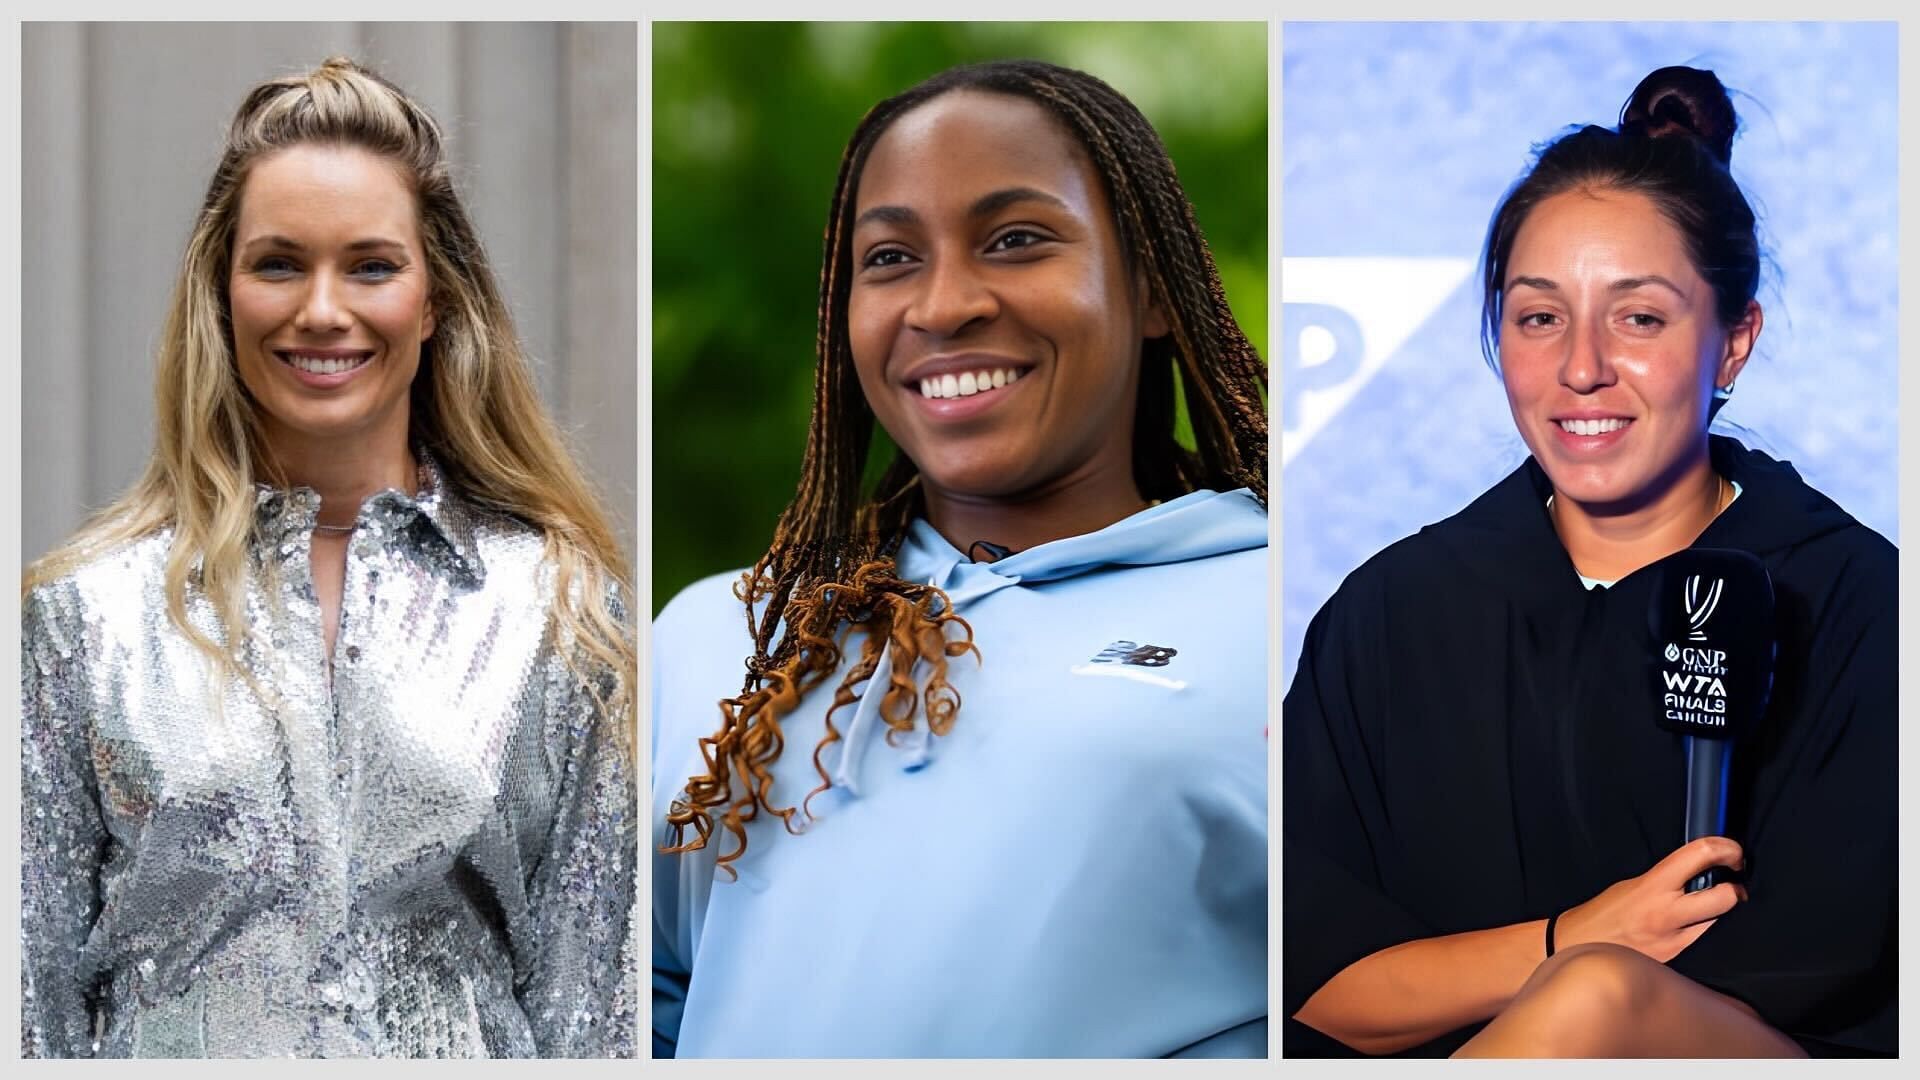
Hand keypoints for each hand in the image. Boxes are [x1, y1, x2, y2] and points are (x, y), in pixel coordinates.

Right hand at [1555, 837, 1747, 962]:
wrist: (1577, 948)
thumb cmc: (1601, 916)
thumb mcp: (1631, 885)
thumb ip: (1664, 880)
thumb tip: (1696, 871)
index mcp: (1652, 886)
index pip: (1700, 855)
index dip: (1726, 848)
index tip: (1733, 852)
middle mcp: (1666, 913)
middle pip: (1725, 897)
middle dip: (1735, 889)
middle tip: (1731, 885)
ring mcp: (1674, 941)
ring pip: (1718, 923)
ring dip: (1717, 913)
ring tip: (1703, 908)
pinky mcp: (1676, 962)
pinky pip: (1701, 942)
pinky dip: (1700, 932)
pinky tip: (1687, 929)